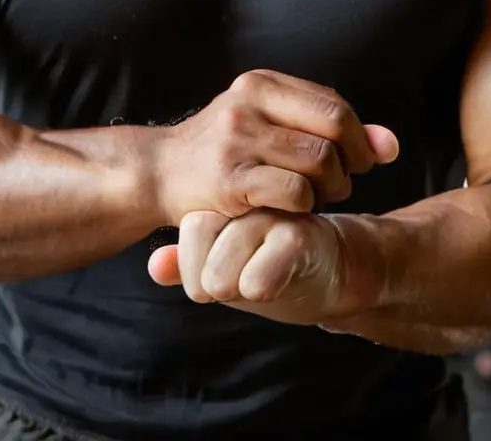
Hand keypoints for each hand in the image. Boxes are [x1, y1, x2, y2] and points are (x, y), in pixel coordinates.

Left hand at [148, 209, 365, 324]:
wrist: (336, 269)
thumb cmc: (271, 267)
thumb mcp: (221, 269)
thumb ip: (184, 267)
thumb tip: (154, 267)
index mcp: (219, 203)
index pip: (184, 243)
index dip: (200, 273)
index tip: (231, 267)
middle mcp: (241, 200)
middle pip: (197, 262)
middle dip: (220, 283)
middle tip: (252, 270)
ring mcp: (269, 213)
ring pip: (219, 276)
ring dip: (243, 288)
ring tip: (270, 271)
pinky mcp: (297, 236)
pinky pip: (254, 281)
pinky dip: (263, 290)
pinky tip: (285, 277)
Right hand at [155, 69, 398, 225]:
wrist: (159, 173)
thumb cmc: (222, 151)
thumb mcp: (269, 124)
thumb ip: (326, 128)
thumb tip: (390, 146)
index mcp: (259, 84)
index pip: (335, 107)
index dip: (358, 139)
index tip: (358, 162)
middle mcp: (247, 105)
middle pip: (333, 134)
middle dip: (349, 165)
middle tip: (339, 184)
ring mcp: (236, 141)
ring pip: (319, 163)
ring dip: (330, 189)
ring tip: (315, 198)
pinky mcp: (229, 181)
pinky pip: (295, 192)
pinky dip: (305, 206)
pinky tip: (292, 210)